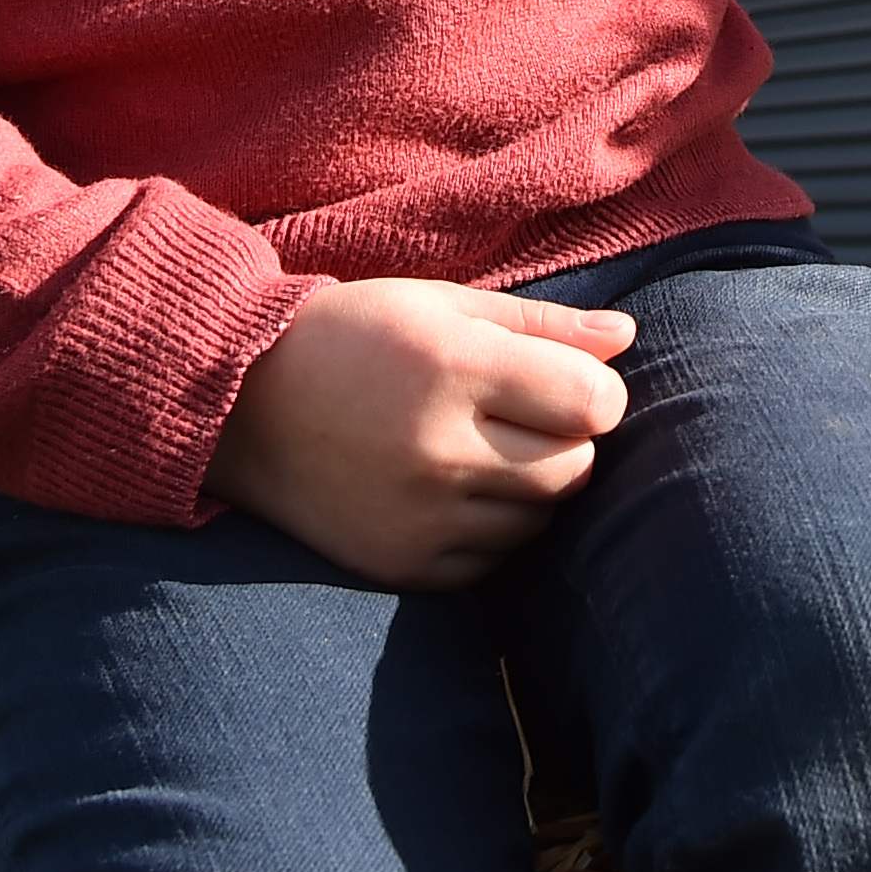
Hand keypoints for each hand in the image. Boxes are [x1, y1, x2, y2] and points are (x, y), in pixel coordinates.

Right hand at [208, 278, 633, 588]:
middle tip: (525, 417)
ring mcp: (418, 517)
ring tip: (482, 450)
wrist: (240, 405)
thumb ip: (543, 325)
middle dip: (568, 441)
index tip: (567, 381)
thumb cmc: (354, 337)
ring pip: (538, 521)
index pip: (592, 403)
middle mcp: (438, 449)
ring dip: (532, 490)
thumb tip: (629, 337)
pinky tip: (453, 492)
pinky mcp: (400, 565)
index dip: (597, 392)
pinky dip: (491, 533)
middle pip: (574, 468)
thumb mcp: (443, 306)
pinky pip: (491, 564)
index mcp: (453, 368)